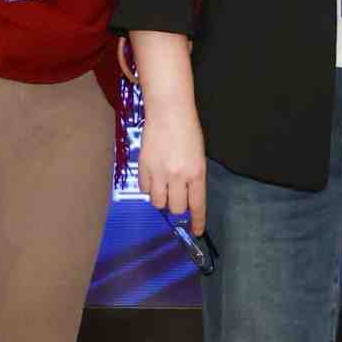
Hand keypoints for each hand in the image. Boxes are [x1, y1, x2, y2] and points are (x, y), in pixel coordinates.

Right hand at [138, 97, 208, 231]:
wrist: (168, 111)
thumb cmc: (188, 131)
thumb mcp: (198, 156)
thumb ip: (193, 177)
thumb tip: (187, 197)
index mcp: (197, 173)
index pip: (197, 205)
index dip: (197, 221)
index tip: (197, 231)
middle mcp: (178, 176)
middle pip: (176, 208)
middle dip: (177, 206)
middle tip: (176, 196)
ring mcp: (159, 173)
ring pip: (158, 202)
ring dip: (162, 198)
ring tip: (163, 186)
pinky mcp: (144, 167)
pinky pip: (144, 189)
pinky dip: (148, 187)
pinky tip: (152, 176)